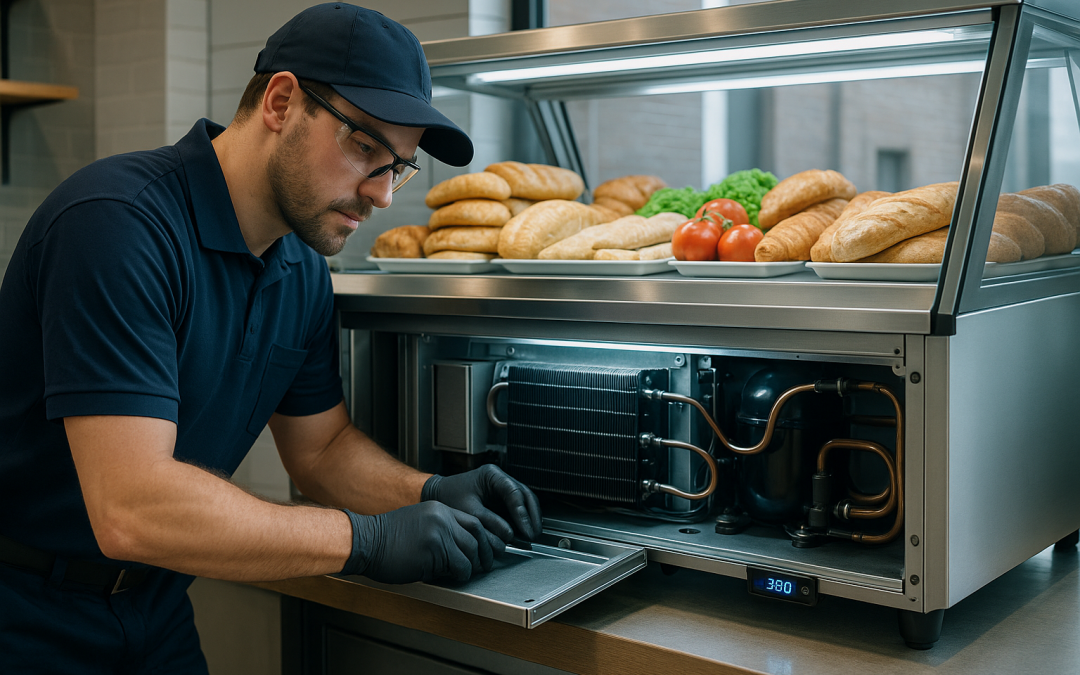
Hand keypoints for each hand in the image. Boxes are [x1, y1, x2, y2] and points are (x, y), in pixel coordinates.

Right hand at [345, 501, 500, 583]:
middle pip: (478, 535)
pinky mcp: (435, 549)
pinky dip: (460, 574)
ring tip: (463, 573)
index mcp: (439, 509)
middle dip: (484, 554)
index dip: (483, 538)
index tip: (485, 551)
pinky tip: (451, 577)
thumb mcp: (417, 524)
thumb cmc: (387, 539)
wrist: (365, 542)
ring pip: (471, 551)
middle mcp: (442, 517)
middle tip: (482, 566)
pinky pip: (459, 565)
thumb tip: (462, 551)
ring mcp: (439, 531)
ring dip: (471, 566)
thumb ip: (440, 530)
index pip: (474, 521)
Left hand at [422, 464, 542, 542]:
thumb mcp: (468, 511)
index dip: (522, 513)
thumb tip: (510, 534)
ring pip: (525, 501)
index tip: (526, 530)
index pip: (514, 492)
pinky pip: (518, 508)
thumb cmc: (449, 498)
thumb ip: (490, 522)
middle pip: (525, 495)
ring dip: (530, 518)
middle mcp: (500, 479)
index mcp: (492, 475)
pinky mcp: (502, 499)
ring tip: (531, 536)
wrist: (438, 496)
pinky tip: (524, 533)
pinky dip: (522, 520)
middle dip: (531, 516)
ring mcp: (503, 488)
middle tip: (533, 534)